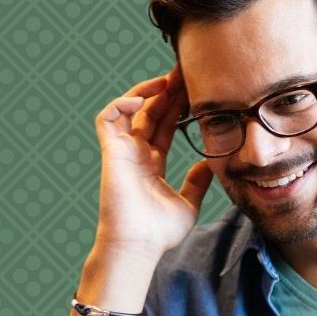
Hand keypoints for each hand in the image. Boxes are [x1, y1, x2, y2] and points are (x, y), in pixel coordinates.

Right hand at [93, 66, 213, 260]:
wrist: (137, 245)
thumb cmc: (158, 232)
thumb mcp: (187, 203)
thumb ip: (196, 182)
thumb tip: (208, 164)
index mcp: (151, 163)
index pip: (164, 125)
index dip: (178, 105)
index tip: (196, 89)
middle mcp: (135, 154)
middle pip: (150, 112)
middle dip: (168, 90)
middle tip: (187, 70)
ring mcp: (122, 152)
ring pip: (129, 110)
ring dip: (146, 91)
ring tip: (168, 79)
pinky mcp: (111, 153)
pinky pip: (108, 119)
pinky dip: (121, 104)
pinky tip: (143, 99)